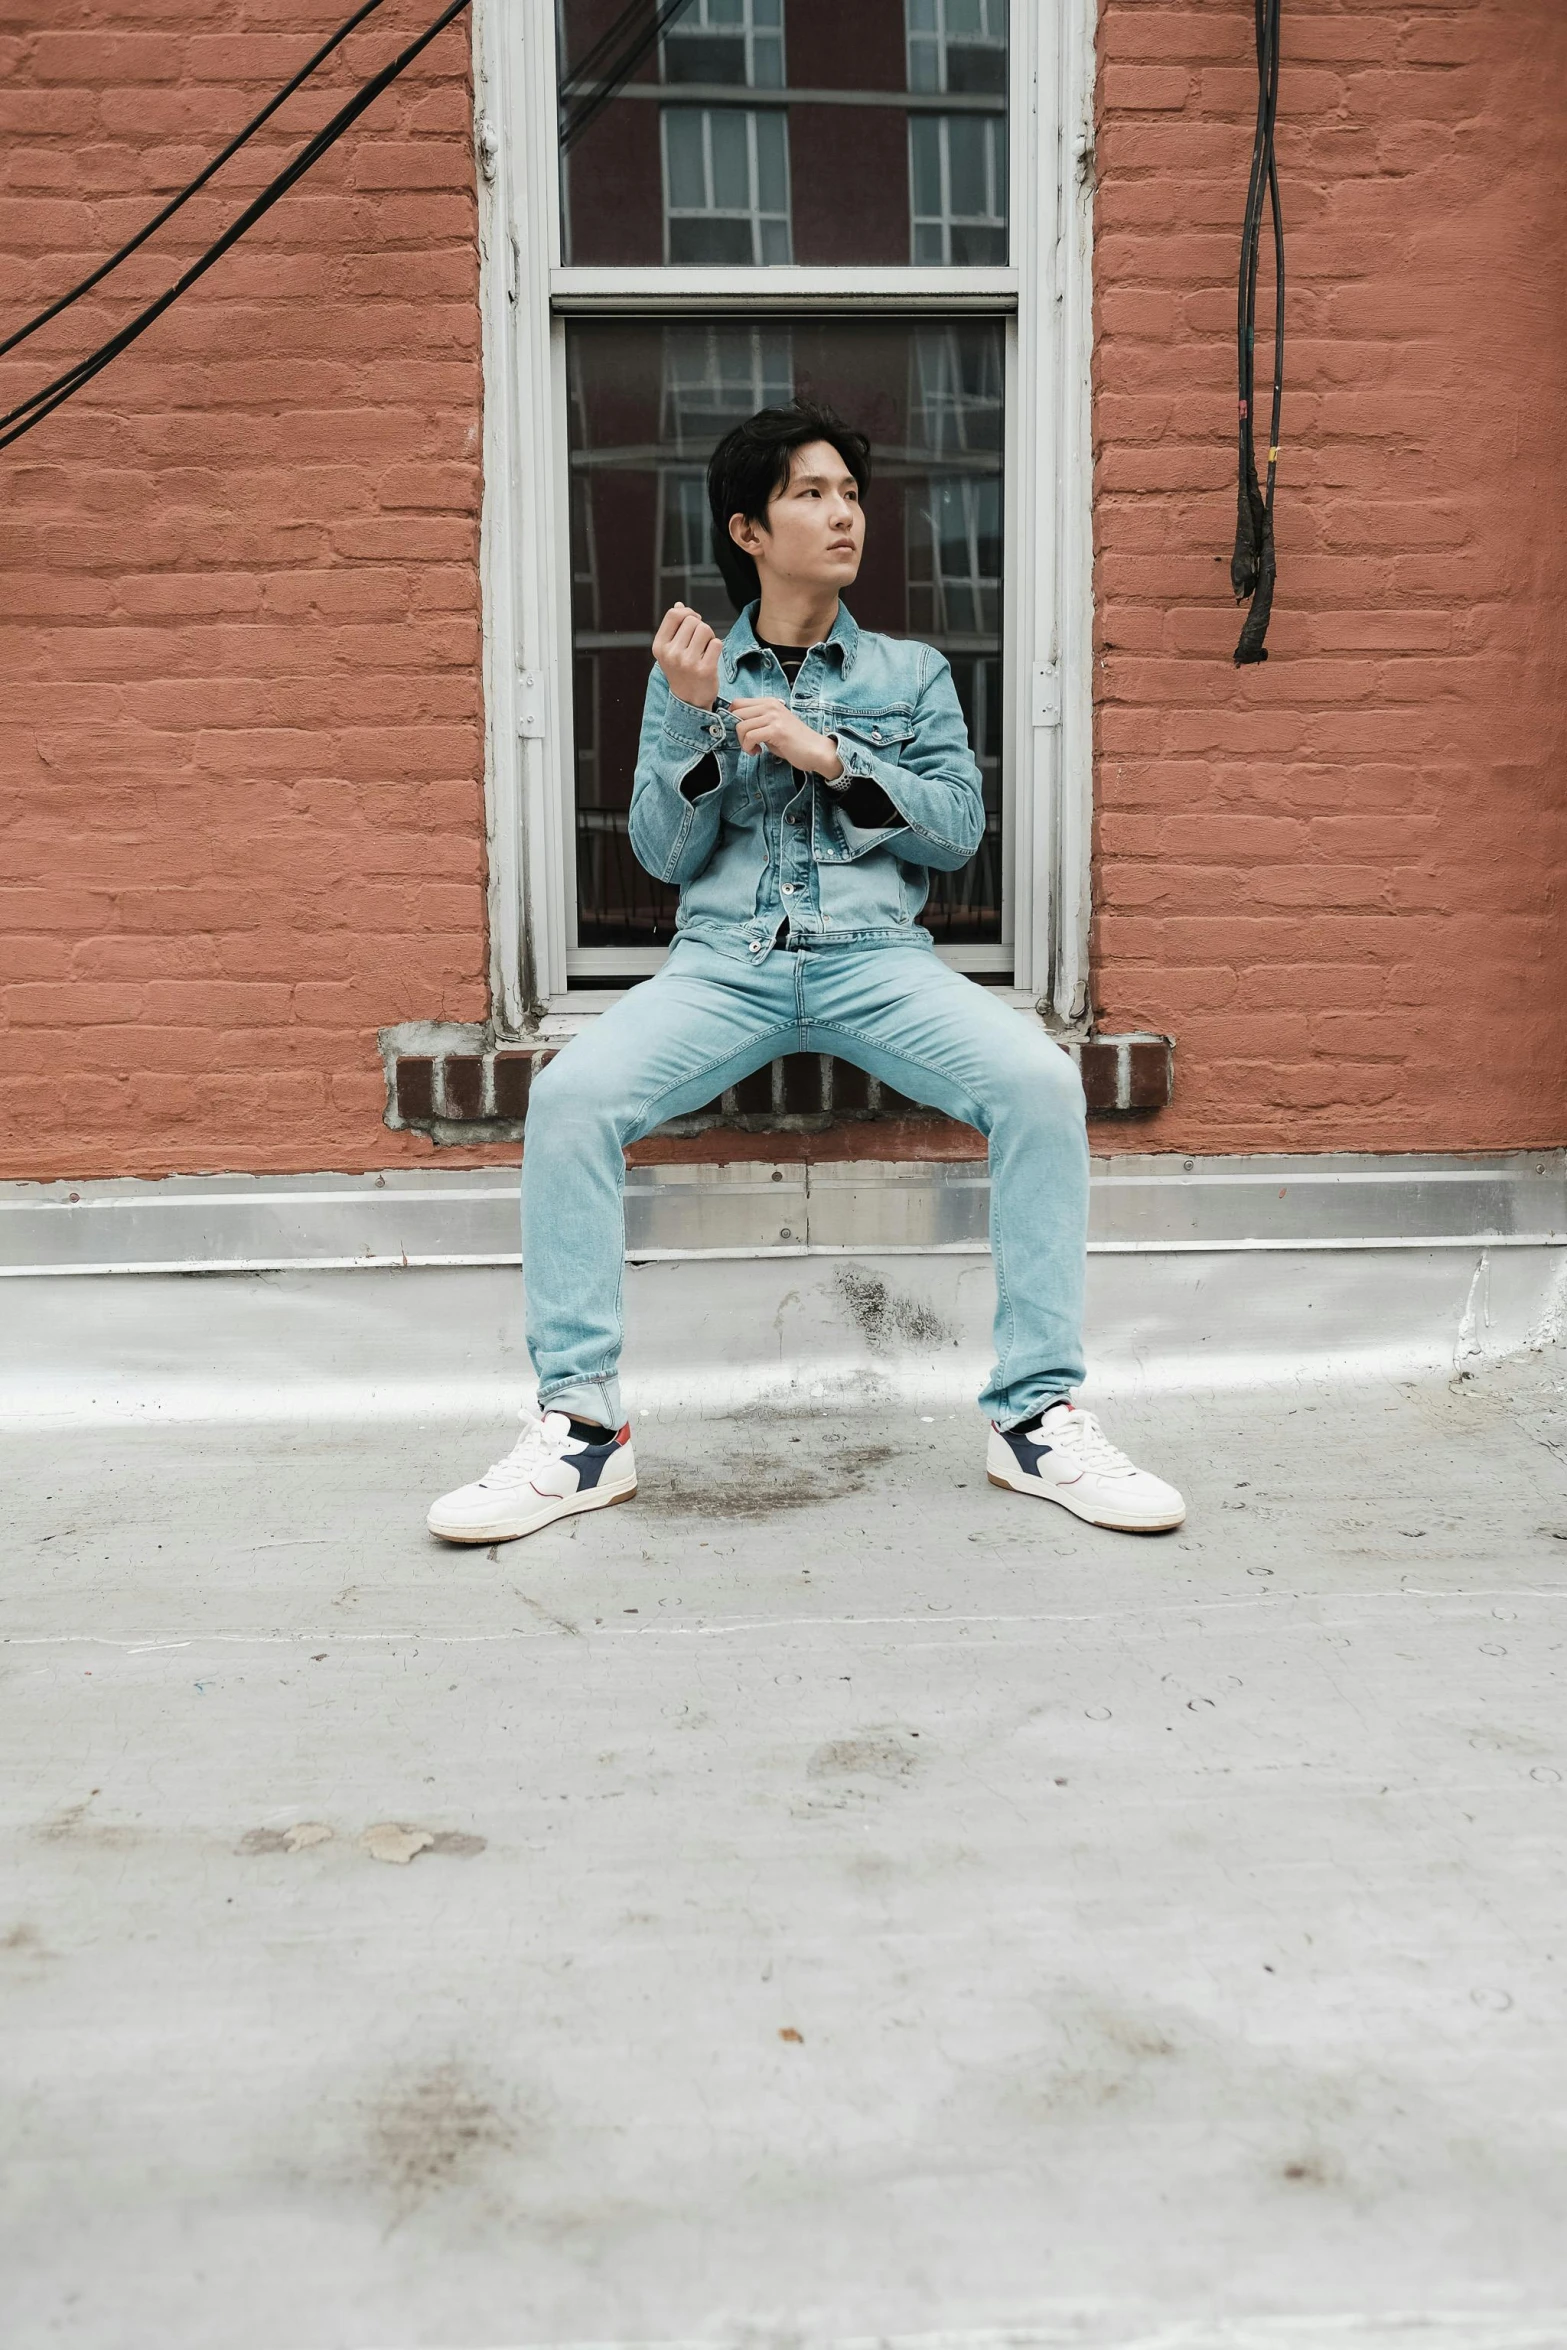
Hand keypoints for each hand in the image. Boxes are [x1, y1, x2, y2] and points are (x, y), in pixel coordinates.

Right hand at [652, 603, 720, 709]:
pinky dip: (717, 647)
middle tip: (700, 641)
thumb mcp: (670, 650)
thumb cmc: (681, 671)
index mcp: (660, 646)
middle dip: (699, 626)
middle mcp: (671, 654)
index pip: (674, 614)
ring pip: (705, 629)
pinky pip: (716, 643)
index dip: (687, 612)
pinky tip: (711, 657)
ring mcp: (687, 662)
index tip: (693, 620)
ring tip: (705, 649)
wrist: (689, 700)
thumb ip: (674, 628)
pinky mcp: (705, 669)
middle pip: (692, 620)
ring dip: (709, 636)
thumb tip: (679, 605)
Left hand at [730, 696, 844, 779]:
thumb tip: (736, 726)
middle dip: (736, 732)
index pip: (738, 703)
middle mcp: (771, 706)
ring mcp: (774, 717)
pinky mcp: (776, 730)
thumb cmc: (794, 742)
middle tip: (747, 743)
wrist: (816, 750)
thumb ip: (757, 722)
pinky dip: (748, 747)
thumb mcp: (773, 726)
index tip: (741, 733)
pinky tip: (757, 752)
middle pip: (737, 713)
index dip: (733, 719)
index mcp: (769, 702)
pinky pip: (750, 737)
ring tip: (753, 749)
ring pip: (741, 726)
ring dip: (743, 742)